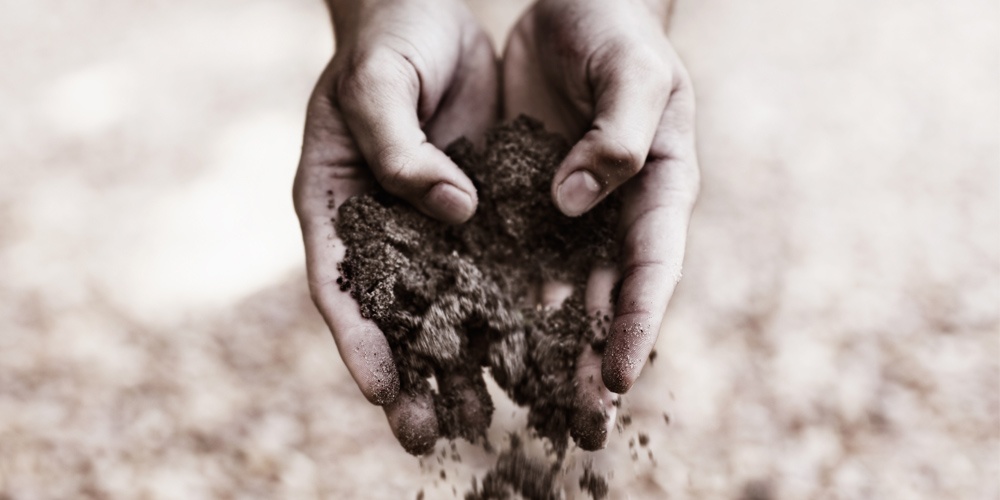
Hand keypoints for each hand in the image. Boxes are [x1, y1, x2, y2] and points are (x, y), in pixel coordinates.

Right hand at [293, 0, 497, 453]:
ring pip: (442, 307)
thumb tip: (456, 214)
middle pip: (389, 315)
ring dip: (458, 364)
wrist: (428, 16)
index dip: (356, 340)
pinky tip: (528, 354)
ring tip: (478, 420)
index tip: (379, 391)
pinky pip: (491, 270)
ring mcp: (428, 227)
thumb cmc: (386, 44)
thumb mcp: (378, 86)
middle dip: (407, 376)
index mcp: (333, 203)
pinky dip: (503, 314)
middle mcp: (380, 229)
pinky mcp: (476, 216)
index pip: (338, 285)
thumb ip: (400, 151)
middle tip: (423, 436)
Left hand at [503, 0, 698, 448]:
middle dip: (594, 363)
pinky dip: (502, 300)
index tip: (619, 378)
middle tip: (578, 426)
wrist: (575, 3)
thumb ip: (618, 136)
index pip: (652, 268)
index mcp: (660, 187)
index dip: (638, 324)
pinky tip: (481, 339)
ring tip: (527, 404)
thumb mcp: (634, 72)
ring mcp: (572, 212)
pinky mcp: (526, 201)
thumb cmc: (617, 30)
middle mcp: (617, 212)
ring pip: (560, 293)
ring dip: (546, 349)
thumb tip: (573, 203)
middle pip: (608, 300)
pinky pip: (512, 257)